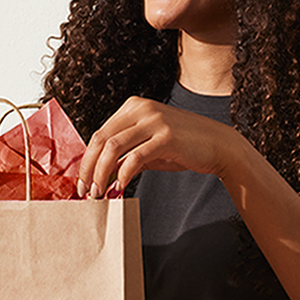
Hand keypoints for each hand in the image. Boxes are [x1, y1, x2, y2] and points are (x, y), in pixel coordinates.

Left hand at [77, 97, 238, 197]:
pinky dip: (123, 174)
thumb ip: (125, 155)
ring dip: (101, 172)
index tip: (82, 180)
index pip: (99, 133)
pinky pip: (135, 157)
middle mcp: (141, 109)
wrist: (218, 145)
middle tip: (85, 190)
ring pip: (113, 147)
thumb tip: (101, 174)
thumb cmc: (182, 147)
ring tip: (99, 192)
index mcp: (133, 107)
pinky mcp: (166, 137)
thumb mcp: (148, 147)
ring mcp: (154, 121)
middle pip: (101, 139)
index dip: (86, 159)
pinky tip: (120, 187)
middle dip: (89, 167)